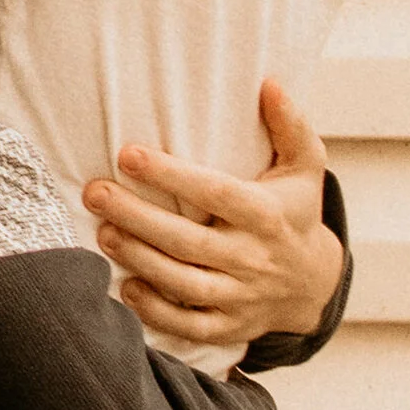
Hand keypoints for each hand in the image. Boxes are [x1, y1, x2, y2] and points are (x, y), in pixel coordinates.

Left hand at [83, 81, 340, 351]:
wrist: (314, 283)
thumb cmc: (295, 212)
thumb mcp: (304, 166)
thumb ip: (289, 125)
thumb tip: (269, 84)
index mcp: (268, 214)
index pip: (215, 192)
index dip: (170, 175)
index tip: (127, 154)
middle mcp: (254, 257)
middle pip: (188, 240)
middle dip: (136, 216)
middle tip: (95, 192)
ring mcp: (242, 296)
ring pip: (184, 282)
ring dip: (139, 259)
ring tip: (103, 232)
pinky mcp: (230, 325)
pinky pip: (190, 325)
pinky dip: (157, 312)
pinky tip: (126, 287)